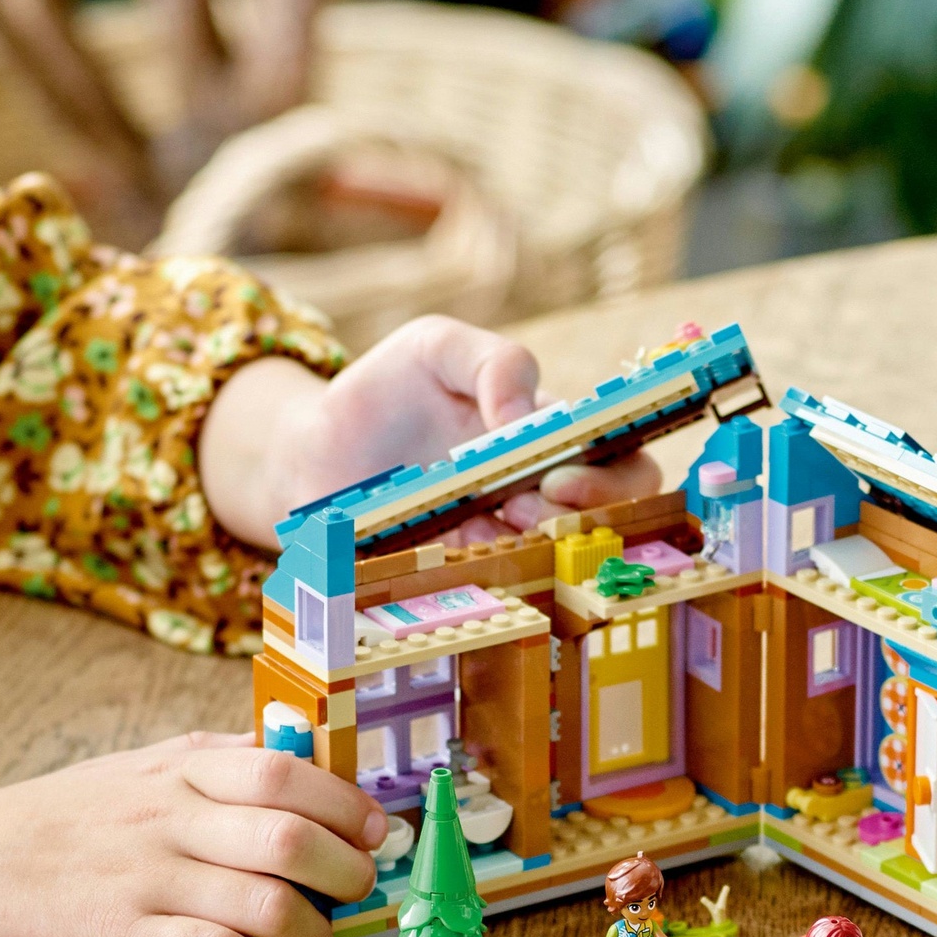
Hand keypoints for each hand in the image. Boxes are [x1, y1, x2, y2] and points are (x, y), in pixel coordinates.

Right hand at [0, 733, 384, 936]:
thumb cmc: (66, 818)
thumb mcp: (144, 767)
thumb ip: (222, 761)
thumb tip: (308, 756)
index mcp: (182, 772)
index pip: (287, 774)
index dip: (347, 805)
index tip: (375, 832)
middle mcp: (170, 820)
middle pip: (290, 840)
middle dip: (346, 874)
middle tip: (355, 893)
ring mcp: (147, 880)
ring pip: (267, 905)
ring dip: (314, 936)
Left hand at [200, 317, 660, 547]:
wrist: (313, 453)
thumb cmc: (385, 392)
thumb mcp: (436, 348)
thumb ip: (495, 363)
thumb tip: (530, 418)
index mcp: (552, 437)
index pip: (623, 459)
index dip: (613, 477)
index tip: (559, 480)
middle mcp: (543, 494)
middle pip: (614, 518)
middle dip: (585, 519)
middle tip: (525, 509)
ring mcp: (509, 539)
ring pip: (565, 560)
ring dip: (537, 549)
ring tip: (486, 526)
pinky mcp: (470, 574)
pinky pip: (506, 588)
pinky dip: (494, 576)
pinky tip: (458, 554)